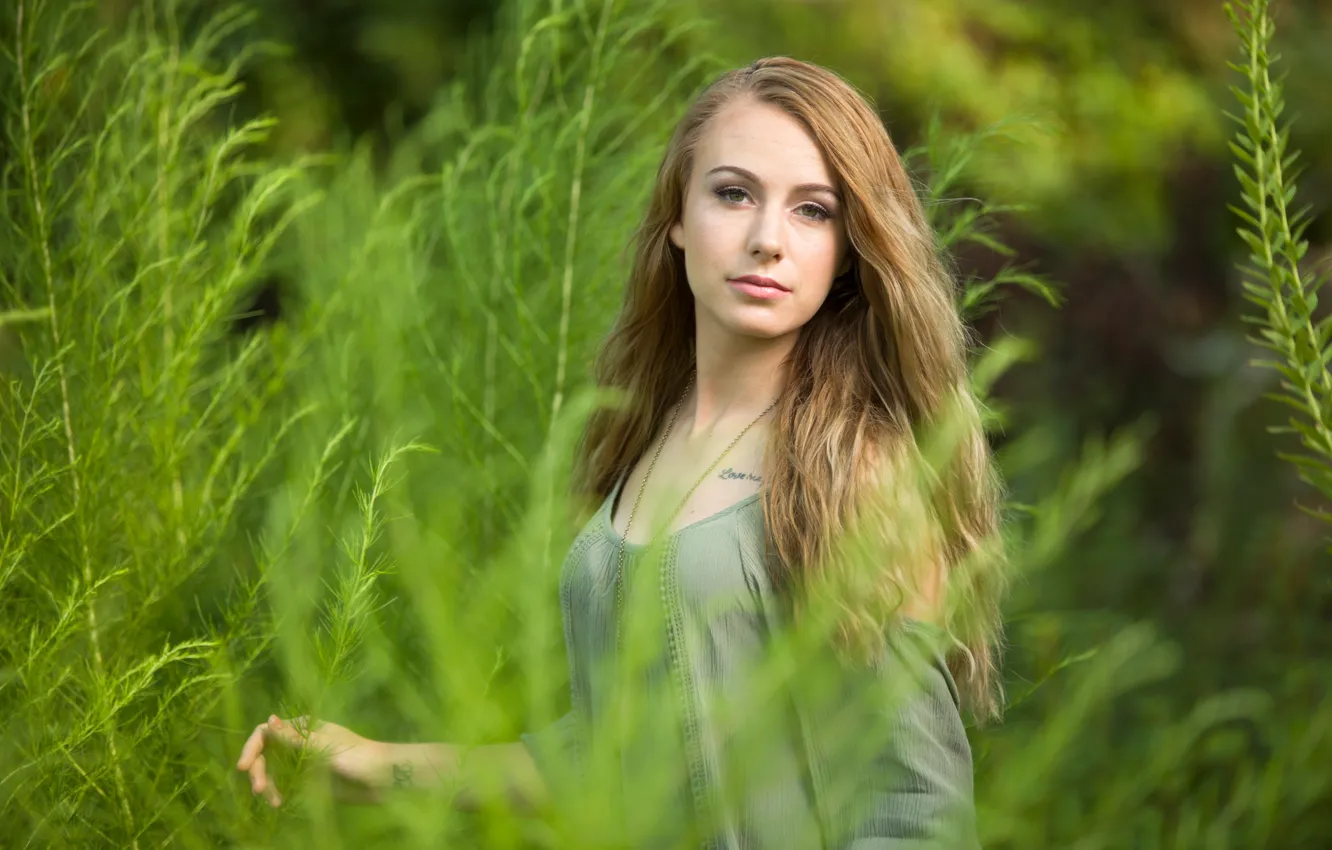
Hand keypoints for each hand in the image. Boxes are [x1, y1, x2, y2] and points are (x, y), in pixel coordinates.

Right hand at [235, 714, 382, 806]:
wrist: (381, 778)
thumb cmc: (356, 756)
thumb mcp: (323, 747)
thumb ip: (294, 738)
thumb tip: (268, 720)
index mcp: (302, 726)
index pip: (266, 733)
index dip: (251, 748)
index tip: (243, 767)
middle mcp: (298, 742)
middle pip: (265, 754)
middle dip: (258, 771)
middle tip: (259, 790)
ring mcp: (301, 762)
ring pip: (271, 771)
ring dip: (266, 785)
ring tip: (274, 801)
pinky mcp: (306, 780)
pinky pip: (282, 785)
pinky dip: (276, 793)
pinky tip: (279, 803)